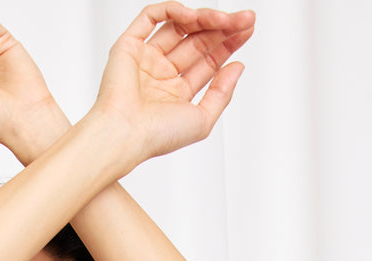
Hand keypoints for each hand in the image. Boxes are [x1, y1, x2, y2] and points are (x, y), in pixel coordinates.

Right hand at [95, 5, 254, 163]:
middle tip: (245, 19)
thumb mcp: (202, 120)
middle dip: (223, 28)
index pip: (207, 61)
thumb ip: (222, 94)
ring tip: (225, 19)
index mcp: (176, 93)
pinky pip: (151, 16)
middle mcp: (161, 74)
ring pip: (179, 26)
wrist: (125, 135)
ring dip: (204, 18)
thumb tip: (238, 66)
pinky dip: (173, 10)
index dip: (228, 44)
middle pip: (197, 41)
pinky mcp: (128, 46)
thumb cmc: (157, 136)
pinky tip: (192, 15)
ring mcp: (145, 58)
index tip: (247, 31)